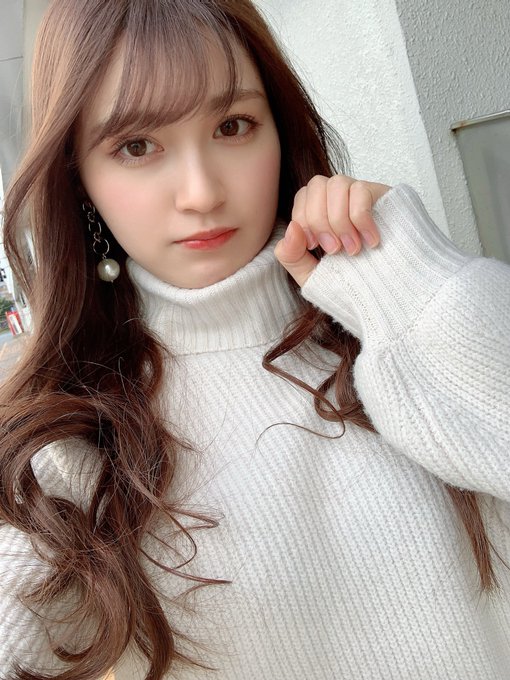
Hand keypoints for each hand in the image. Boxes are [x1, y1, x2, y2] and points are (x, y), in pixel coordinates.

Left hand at [274, 175, 390, 286]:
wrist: (390, 295)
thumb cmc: (351, 286)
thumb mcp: (312, 276)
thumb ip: (292, 256)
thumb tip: (291, 227)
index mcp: (322, 214)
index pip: (303, 196)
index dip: (304, 218)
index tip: (314, 246)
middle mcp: (340, 200)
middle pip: (317, 184)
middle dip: (320, 221)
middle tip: (335, 250)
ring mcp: (362, 197)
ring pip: (337, 183)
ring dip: (339, 220)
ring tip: (353, 248)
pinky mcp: (383, 197)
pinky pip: (362, 190)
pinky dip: (361, 218)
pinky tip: (371, 241)